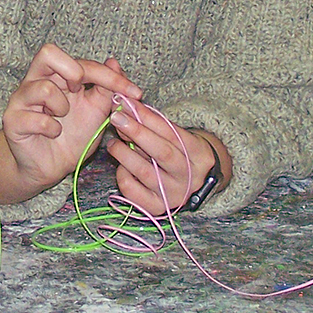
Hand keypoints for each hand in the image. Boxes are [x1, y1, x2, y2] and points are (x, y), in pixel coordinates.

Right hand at [0, 45, 140, 194]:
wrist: (51, 168)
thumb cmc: (72, 137)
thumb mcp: (97, 112)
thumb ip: (106, 89)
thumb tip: (114, 62)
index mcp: (57, 76)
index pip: (82, 62)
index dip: (109, 75)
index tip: (134, 92)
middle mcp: (36, 81)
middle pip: (48, 53)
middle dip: (73, 71)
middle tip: (81, 91)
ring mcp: (22, 100)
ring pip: (43, 88)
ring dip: (62, 106)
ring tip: (63, 119)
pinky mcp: (12, 121)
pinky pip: (34, 119)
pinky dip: (51, 129)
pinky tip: (53, 134)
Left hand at [106, 103, 228, 214]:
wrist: (191, 184)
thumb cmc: (178, 153)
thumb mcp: (173, 137)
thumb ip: (151, 124)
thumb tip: (123, 108)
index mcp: (199, 154)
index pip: (172, 132)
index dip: (148, 117)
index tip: (128, 104)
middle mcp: (189, 177)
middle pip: (162, 152)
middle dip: (137, 132)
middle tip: (116, 117)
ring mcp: (174, 195)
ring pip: (144, 172)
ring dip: (124, 153)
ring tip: (113, 143)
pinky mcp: (157, 208)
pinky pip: (133, 191)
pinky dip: (123, 175)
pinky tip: (122, 166)